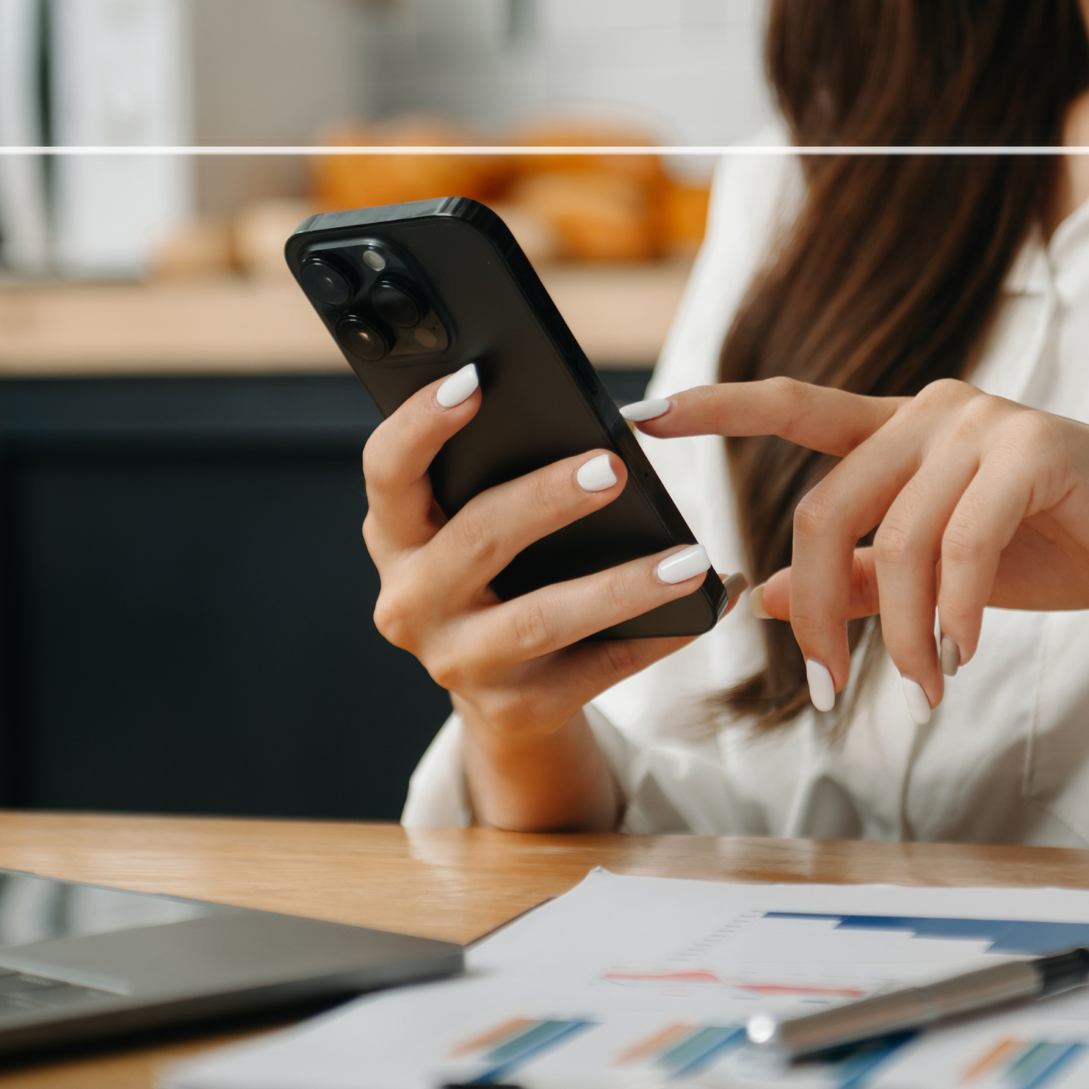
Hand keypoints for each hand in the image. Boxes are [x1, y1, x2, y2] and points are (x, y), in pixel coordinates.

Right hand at [362, 364, 737, 829]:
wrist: (503, 692)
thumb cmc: (498, 575)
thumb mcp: (470, 527)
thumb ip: (494, 477)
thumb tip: (593, 425)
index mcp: (394, 537)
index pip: (387, 470)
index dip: (421, 424)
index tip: (474, 380)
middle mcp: (409, 603)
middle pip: (474, 537)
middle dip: (545, 498)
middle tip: (612, 466)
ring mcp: (459, 662)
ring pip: (540, 619)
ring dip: (620, 586)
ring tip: (687, 558)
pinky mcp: (515, 709)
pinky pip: (596, 669)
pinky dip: (655, 637)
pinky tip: (702, 608)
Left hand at [632, 378, 1088, 711]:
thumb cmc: (1056, 543)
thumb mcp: (938, 570)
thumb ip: (857, 573)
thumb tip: (767, 596)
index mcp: (899, 427)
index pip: (793, 405)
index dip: (717, 406)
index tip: (645, 414)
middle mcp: (929, 409)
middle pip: (825, 508)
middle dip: (823, 615)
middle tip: (832, 689)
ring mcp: (981, 421)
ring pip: (896, 541)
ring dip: (900, 635)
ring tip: (927, 690)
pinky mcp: (1033, 447)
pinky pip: (960, 545)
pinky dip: (954, 612)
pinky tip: (962, 654)